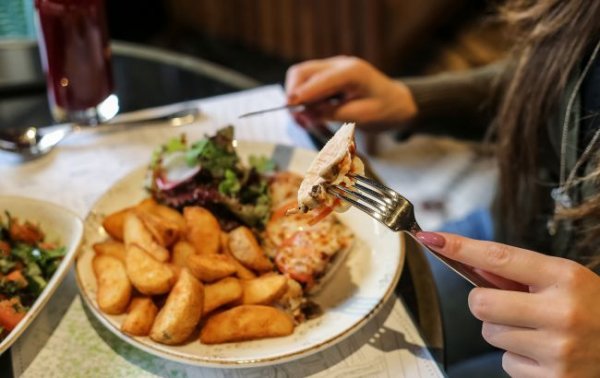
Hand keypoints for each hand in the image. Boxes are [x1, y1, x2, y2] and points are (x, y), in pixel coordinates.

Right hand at [285, 56, 416, 130]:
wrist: (397, 103)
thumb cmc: (384, 110)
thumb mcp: (361, 116)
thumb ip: (332, 114)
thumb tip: (304, 115)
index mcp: (352, 72)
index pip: (318, 80)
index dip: (301, 94)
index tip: (289, 108)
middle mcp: (339, 64)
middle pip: (302, 72)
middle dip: (293, 94)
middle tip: (296, 118)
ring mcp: (333, 68)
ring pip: (301, 76)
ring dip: (297, 97)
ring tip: (303, 120)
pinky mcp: (329, 75)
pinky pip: (308, 84)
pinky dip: (304, 99)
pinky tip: (310, 115)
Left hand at [416, 231, 599, 376]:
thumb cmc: (592, 308)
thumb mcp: (565, 280)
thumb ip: (520, 274)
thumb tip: (470, 262)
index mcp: (564, 277)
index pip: (499, 257)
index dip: (461, 247)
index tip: (432, 239)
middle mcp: (561, 312)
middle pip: (481, 303)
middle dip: (485, 304)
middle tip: (509, 306)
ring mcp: (558, 349)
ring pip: (490, 334)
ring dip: (504, 333)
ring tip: (538, 332)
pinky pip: (507, 363)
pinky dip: (519, 360)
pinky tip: (545, 355)